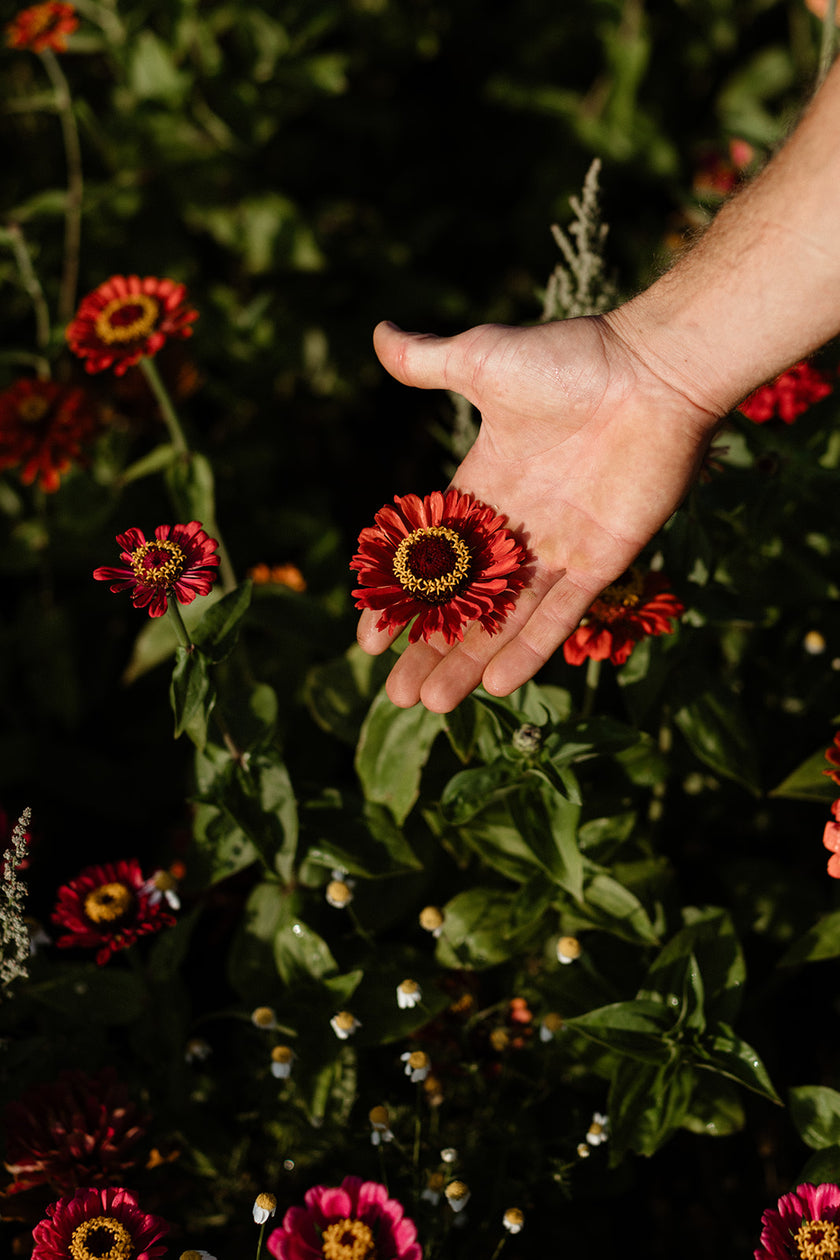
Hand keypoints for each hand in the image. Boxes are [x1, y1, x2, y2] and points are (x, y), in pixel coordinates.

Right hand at [356, 316, 721, 711]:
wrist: (652, 371)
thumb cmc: (569, 360)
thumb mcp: (483, 359)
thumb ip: (427, 362)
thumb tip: (378, 333)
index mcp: (483, 485)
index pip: (431, 557)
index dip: (402, 599)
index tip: (369, 638)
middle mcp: (518, 525)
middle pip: (463, 602)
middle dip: (429, 649)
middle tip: (396, 694)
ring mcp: (559, 547)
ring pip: (504, 618)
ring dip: (468, 661)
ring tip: (430, 705)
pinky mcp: (603, 561)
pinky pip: (560, 616)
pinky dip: (530, 650)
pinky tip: (495, 686)